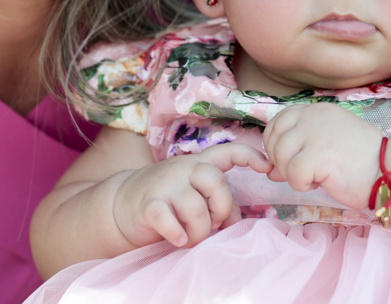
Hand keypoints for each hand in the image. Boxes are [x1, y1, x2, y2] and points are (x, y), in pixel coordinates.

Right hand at [112, 142, 271, 248]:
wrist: (122, 205)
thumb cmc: (168, 201)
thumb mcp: (194, 195)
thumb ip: (216, 201)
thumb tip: (236, 221)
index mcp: (198, 164)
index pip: (228, 151)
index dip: (251, 155)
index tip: (268, 167)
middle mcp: (183, 168)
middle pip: (216, 181)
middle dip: (220, 209)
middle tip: (211, 224)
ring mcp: (164, 184)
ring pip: (195, 208)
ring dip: (198, 232)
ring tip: (190, 238)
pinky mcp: (148, 204)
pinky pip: (168, 220)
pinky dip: (177, 234)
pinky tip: (177, 239)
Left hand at [263, 102, 382, 208]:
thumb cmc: (362, 161)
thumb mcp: (327, 145)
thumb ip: (299, 149)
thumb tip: (270, 169)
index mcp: (316, 110)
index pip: (278, 120)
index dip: (275, 142)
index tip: (287, 159)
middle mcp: (313, 116)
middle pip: (274, 138)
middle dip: (280, 161)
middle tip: (300, 172)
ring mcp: (314, 134)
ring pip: (279, 156)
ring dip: (291, 174)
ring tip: (314, 178)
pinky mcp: (317, 155)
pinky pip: (292, 174)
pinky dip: (302, 185)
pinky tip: (320, 183)